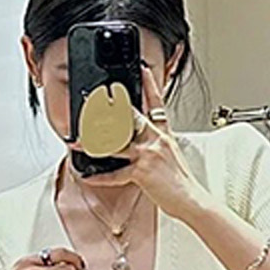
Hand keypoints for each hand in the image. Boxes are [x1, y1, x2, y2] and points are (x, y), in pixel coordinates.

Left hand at [73, 65, 207, 219]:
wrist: (191, 199)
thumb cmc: (182, 183)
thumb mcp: (173, 155)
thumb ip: (159, 145)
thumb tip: (147, 144)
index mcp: (165, 135)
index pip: (157, 104)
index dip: (150, 85)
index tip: (143, 70)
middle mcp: (155, 140)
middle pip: (130, 117)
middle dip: (110, 112)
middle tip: (94, 104)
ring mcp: (147, 154)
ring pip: (115, 143)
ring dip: (93, 144)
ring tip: (78, 143)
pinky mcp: (141, 172)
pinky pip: (115, 174)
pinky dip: (100, 177)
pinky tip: (88, 176)